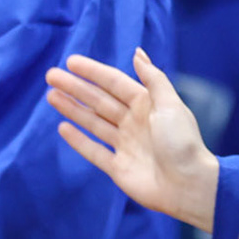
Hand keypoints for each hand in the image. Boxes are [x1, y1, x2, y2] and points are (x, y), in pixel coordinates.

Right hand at [44, 48, 218, 231]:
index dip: (93, 72)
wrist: (188, 185)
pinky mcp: (118, 167)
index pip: (114, 83)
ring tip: (51, 96)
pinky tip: (63, 127)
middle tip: (51, 75)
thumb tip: (138, 52)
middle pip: (99, 100)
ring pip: (93, 122)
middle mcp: (134, 122)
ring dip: (72, 109)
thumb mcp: (170, 105)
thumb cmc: (182, 143)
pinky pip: (94, 151)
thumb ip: (153, 79)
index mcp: (147, 105)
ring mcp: (125, 145)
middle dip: (75, 88)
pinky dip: (78, 140)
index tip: (71, 61)